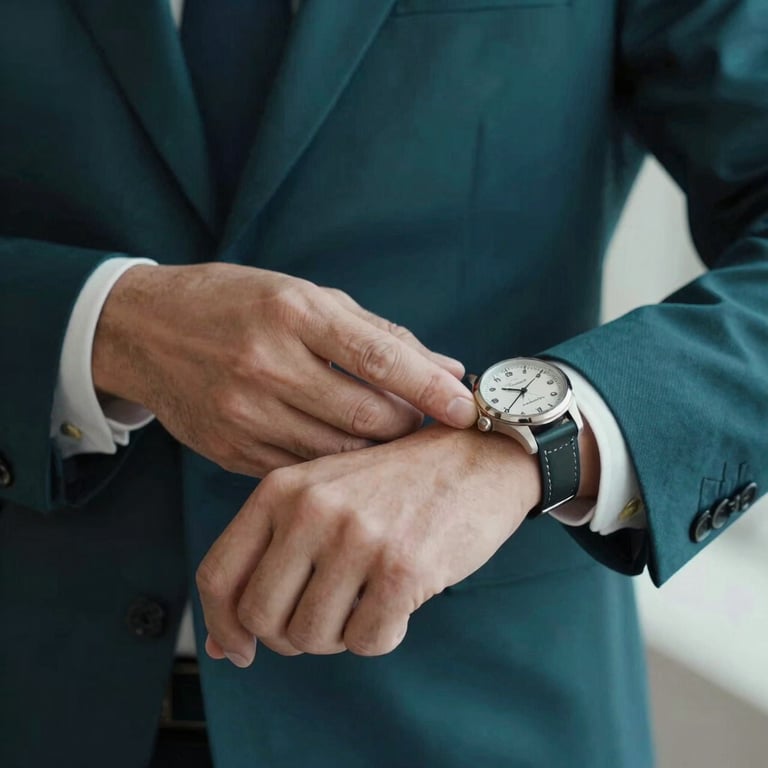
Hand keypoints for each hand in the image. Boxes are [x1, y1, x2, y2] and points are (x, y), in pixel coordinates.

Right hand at [92, 263, 475, 476]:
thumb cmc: (236, 302)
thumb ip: (378, 334)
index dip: (432, 388)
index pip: (380, 359)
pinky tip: (346, 449)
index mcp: (293, 313)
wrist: (144, 329)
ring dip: (375, 449)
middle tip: (425, 422)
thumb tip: (448, 368)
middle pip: (366, 415)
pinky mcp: (232, 449)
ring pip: (339, 451)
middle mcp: (267, 364)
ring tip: (389, 436)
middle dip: (407, 425)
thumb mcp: (305, 296)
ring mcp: (245, 412)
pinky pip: (304, 468)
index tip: (468, 408)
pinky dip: (336, 463)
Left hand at [196, 424, 544, 665]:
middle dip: (289, 636)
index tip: (241, 649)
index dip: (222, 624)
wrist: (476, 458)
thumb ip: (271, 560)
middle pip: (261, 618)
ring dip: (339, 636)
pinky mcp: (402, 568)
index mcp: (281, 489)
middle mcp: (311, 509)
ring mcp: (357, 537)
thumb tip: (222, 650)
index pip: (218, 574)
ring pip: (312, 637)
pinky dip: (382, 635)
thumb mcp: (323, 498)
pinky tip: (399, 603)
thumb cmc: (394, 486)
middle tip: (326, 618)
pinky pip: (367, 643)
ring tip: (366, 600)